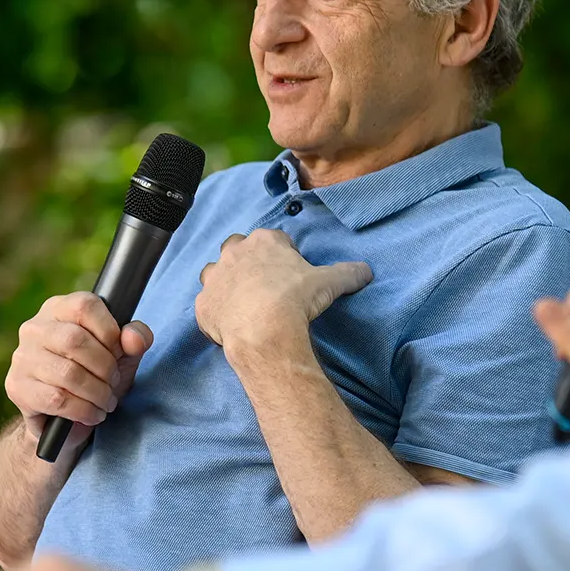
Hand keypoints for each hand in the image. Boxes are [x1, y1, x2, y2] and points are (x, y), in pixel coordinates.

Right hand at [5, 293, 152, 453]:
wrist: (64, 419)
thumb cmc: (94, 376)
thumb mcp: (122, 354)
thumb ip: (135, 339)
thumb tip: (133, 338)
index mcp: (59, 309)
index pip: (85, 306)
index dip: (110, 332)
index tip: (118, 353)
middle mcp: (34, 328)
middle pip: (75, 340)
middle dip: (104, 367)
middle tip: (113, 382)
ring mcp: (22, 358)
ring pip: (67, 373)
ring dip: (97, 392)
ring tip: (106, 401)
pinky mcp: (17, 387)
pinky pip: (56, 399)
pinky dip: (83, 410)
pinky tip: (93, 414)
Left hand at [194, 229, 371, 355]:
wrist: (264, 330)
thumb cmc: (295, 299)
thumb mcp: (329, 282)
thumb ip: (348, 272)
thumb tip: (366, 271)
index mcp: (264, 241)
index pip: (274, 240)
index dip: (283, 256)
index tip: (290, 273)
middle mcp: (234, 253)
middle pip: (239, 250)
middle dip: (249, 263)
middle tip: (265, 286)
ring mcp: (215, 278)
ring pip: (216, 273)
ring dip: (227, 284)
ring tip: (244, 303)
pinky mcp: (203, 304)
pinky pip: (208, 305)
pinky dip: (217, 312)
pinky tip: (231, 324)